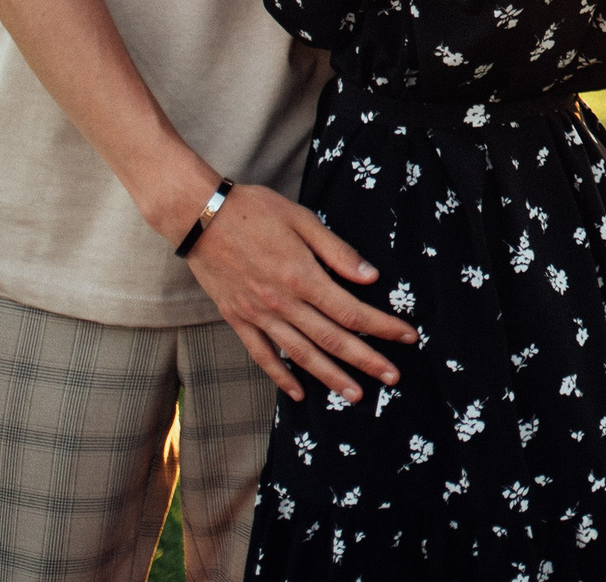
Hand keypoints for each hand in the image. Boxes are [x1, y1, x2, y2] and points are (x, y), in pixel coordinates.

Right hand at [181, 183, 419, 401]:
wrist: (198, 216)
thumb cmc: (254, 210)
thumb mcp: (303, 220)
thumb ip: (337, 252)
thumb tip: (371, 277)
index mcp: (302, 276)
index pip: (351, 311)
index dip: (382, 326)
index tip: (407, 337)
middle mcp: (282, 302)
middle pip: (332, 339)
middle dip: (366, 360)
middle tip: (392, 378)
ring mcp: (257, 315)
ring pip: (300, 354)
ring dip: (330, 377)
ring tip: (355, 394)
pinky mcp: (237, 319)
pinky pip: (261, 355)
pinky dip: (279, 376)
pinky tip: (297, 393)